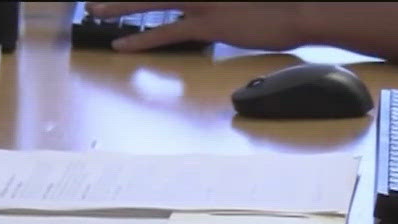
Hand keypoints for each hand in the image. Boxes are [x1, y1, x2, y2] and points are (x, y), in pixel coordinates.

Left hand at [86, 2, 308, 51]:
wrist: (301, 9)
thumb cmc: (278, 3)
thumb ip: (217, 0)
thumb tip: (199, 5)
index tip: (130, 0)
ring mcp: (204, 1)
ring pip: (151, 1)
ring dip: (120, 6)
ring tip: (96, 10)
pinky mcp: (209, 24)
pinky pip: (167, 33)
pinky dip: (142, 40)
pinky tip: (122, 45)